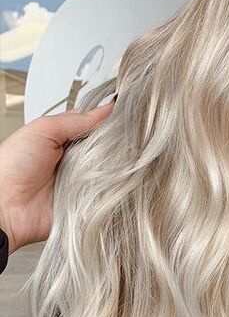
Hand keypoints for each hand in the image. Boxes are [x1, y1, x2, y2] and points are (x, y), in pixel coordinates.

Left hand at [0, 100, 115, 254]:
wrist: (4, 208)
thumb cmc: (11, 167)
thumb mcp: (42, 130)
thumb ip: (75, 120)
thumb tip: (106, 109)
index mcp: (65, 140)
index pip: (96, 127)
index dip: (111, 121)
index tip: (128, 116)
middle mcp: (77, 161)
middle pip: (109, 148)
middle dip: (118, 143)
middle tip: (128, 139)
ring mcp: (84, 182)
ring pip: (113, 170)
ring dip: (118, 166)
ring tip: (123, 160)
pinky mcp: (89, 203)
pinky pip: (110, 194)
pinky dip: (115, 189)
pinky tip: (121, 181)